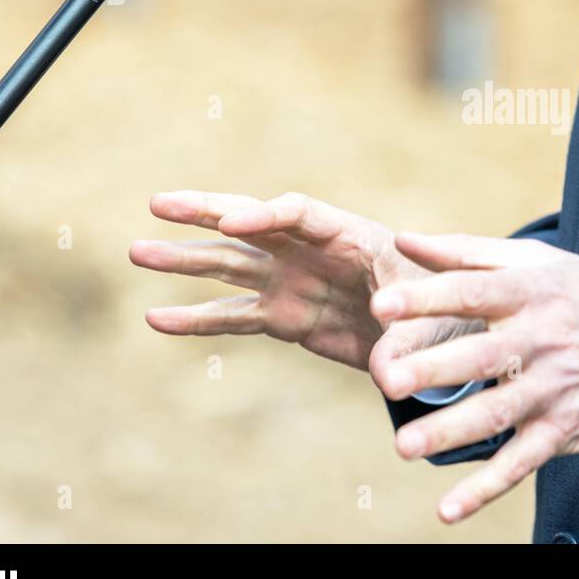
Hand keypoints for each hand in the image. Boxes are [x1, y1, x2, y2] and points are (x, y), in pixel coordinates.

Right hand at [130, 191, 476, 370]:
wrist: (437, 330)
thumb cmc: (441, 307)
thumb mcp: (431, 320)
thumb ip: (406, 341)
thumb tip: (387, 375)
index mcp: (351, 234)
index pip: (300, 214)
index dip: (267, 214)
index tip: (234, 221)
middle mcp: (312, 251)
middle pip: (252, 224)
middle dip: (206, 211)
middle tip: (157, 203)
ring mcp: (292, 282)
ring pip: (230, 265)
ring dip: (185, 260)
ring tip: (136, 250)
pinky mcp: (283, 318)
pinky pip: (233, 318)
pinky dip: (196, 320)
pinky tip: (155, 319)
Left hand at [369, 232, 578, 522]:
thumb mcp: (537, 263)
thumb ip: (466, 252)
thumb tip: (405, 239)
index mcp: (532, 291)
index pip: (474, 292)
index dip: (428, 298)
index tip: (382, 306)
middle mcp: (544, 339)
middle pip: (483, 355)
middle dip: (435, 369)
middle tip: (388, 380)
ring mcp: (556, 388)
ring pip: (499, 413)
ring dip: (451, 431)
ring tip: (405, 446)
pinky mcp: (566, 430)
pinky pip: (523, 461)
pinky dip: (486, 489)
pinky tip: (448, 508)